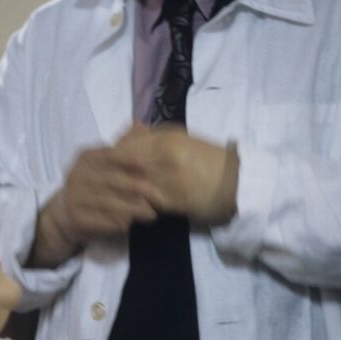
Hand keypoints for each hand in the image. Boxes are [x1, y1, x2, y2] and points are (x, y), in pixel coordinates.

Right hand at [27, 141, 157, 267]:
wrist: (63, 214)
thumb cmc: (93, 185)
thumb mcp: (103, 163)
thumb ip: (122, 146)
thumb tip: (141, 124)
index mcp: (86, 158)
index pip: (108, 155)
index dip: (128, 160)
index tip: (147, 165)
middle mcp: (77, 174)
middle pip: (110, 180)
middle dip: (135, 187)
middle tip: (155, 194)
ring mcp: (74, 196)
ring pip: (107, 202)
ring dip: (131, 209)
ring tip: (150, 214)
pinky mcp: (75, 217)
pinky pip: (99, 220)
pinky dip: (117, 223)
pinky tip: (130, 225)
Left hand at [115, 123, 238, 225]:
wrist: (237, 183)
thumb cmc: (207, 162)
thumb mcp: (180, 140)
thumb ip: (154, 136)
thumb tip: (130, 128)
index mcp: (166, 136)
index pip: (123, 145)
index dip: (109, 159)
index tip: (104, 170)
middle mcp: (164, 151)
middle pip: (122, 164)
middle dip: (110, 177)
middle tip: (103, 189)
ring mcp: (167, 175)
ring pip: (130, 183)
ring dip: (120, 193)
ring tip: (114, 201)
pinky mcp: (172, 198)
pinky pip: (143, 202)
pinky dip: (133, 207)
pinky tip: (130, 211)